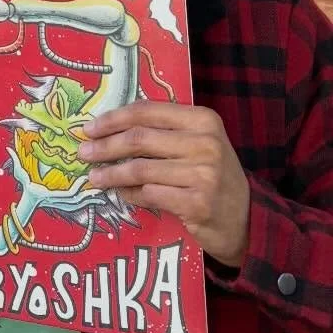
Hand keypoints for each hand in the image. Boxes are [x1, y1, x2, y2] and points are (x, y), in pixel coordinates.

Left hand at [80, 102, 251, 267]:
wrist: (249, 220)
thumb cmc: (213, 176)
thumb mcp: (196, 144)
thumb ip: (162, 133)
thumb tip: (107, 130)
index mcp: (203, 120)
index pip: (147, 112)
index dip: (113, 119)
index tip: (90, 128)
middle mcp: (205, 143)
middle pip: (139, 139)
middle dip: (105, 146)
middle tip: (83, 152)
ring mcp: (204, 174)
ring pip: (140, 169)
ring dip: (111, 174)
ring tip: (94, 177)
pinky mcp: (197, 203)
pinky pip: (150, 194)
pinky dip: (130, 194)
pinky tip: (122, 194)